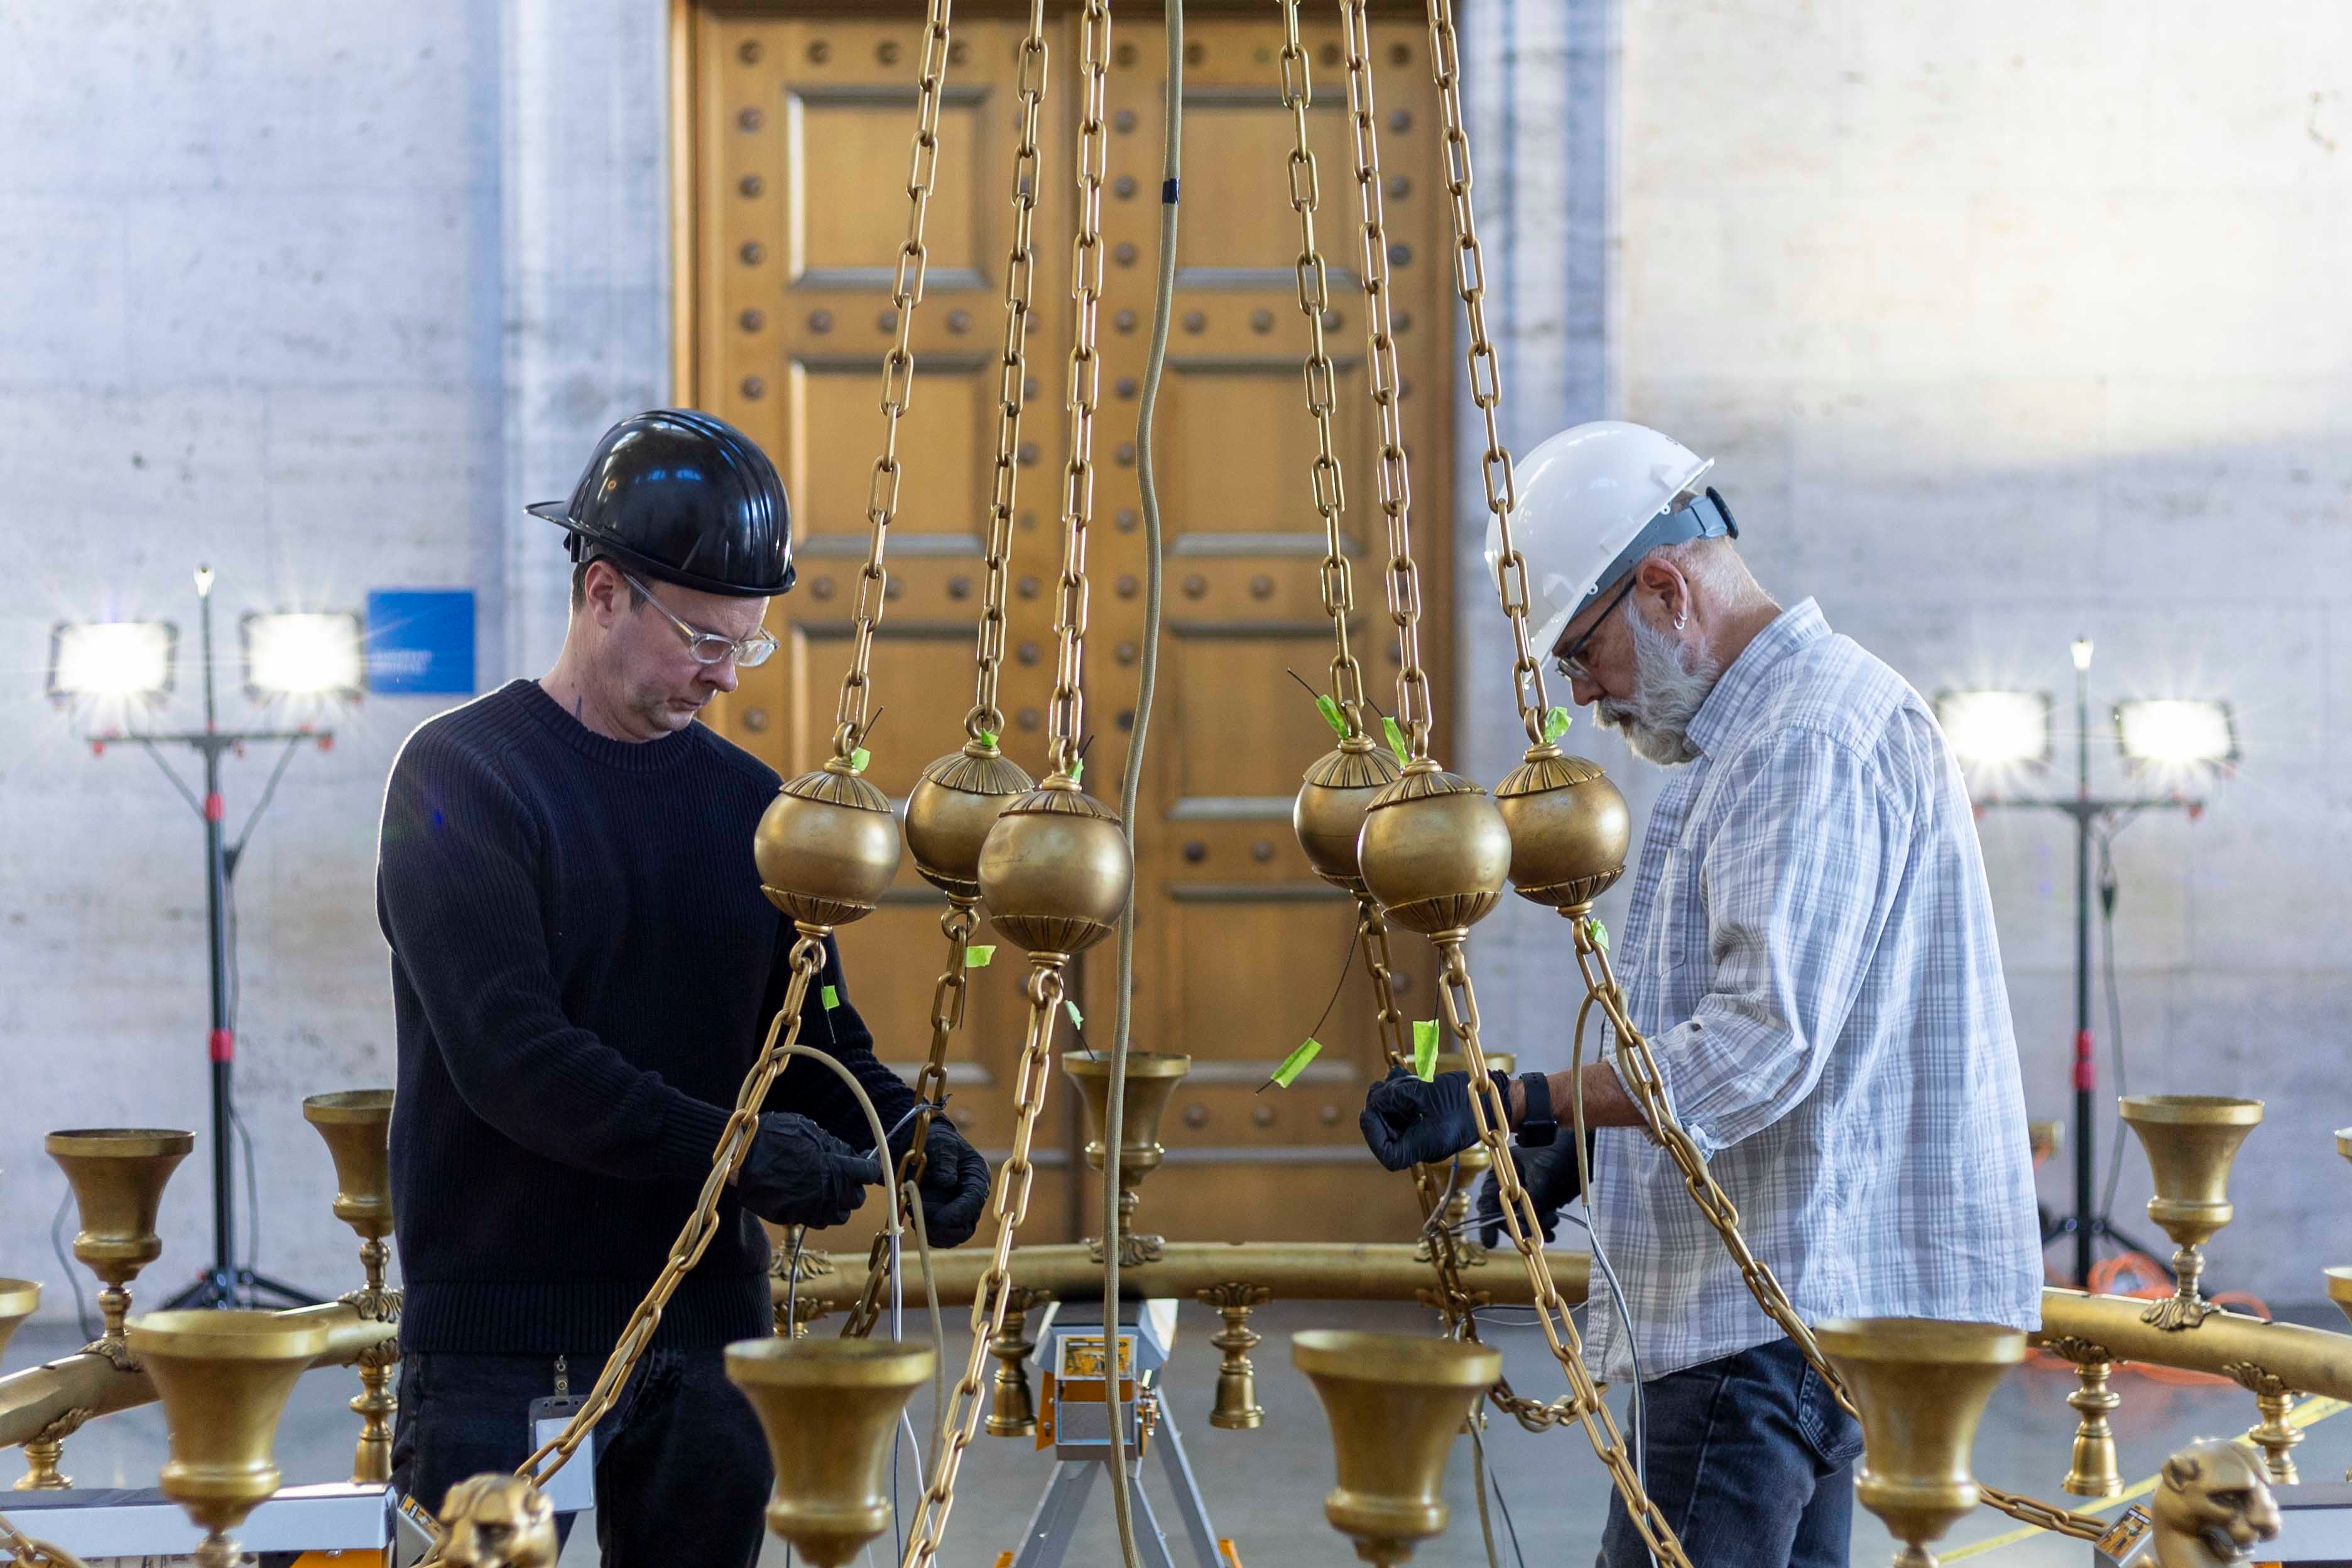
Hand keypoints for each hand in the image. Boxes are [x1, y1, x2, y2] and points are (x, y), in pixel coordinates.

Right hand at [736, 1112, 874, 1228]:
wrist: (738, 1158)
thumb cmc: (772, 1137)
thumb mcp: (807, 1129)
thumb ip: (832, 1144)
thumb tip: (848, 1153)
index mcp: (835, 1168)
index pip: (868, 1172)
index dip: (871, 1167)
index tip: (869, 1164)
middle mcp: (827, 1193)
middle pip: (856, 1198)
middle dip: (854, 1186)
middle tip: (846, 1175)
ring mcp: (810, 1209)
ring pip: (839, 1216)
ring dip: (840, 1203)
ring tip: (830, 1189)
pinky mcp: (793, 1218)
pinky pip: (817, 1221)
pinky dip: (820, 1212)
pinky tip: (812, 1198)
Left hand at [907, 1120, 992, 1248]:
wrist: (923, 1149)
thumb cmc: (937, 1143)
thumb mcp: (941, 1143)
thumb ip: (945, 1159)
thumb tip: (947, 1181)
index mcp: (977, 1177)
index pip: (975, 1200)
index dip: (959, 1212)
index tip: (939, 1218)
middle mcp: (971, 1198)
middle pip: (966, 1226)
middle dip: (942, 1227)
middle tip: (918, 1215)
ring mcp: (958, 1212)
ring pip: (953, 1236)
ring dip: (932, 1231)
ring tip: (914, 1213)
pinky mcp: (944, 1220)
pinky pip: (940, 1238)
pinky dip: (927, 1235)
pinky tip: (914, 1219)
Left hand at [1358, 1067, 1479, 1171]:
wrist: (1497, 1100)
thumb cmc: (1469, 1100)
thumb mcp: (1429, 1091)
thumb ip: (1399, 1094)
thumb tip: (1376, 1097)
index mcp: (1426, 1146)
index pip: (1389, 1155)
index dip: (1373, 1135)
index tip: (1369, 1112)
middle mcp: (1423, 1144)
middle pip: (1389, 1135)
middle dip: (1379, 1110)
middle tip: (1378, 1088)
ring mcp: (1426, 1132)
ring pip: (1396, 1120)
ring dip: (1389, 1099)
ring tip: (1392, 1078)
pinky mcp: (1429, 1121)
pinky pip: (1407, 1112)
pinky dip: (1400, 1095)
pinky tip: (1400, 1076)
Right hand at [1475, 1135, 1589, 1249]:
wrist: (1586, 1149)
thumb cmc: (1559, 1150)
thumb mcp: (1543, 1173)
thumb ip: (1533, 1198)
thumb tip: (1521, 1224)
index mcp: (1506, 1170)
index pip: (1490, 1197)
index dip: (1489, 1219)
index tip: (1491, 1241)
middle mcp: (1514, 1183)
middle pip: (1507, 1213)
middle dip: (1518, 1225)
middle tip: (1528, 1238)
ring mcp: (1530, 1193)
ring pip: (1525, 1219)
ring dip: (1536, 1226)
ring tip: (1552, 1223)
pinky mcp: (1546, 1200)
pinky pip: (1540, 1220)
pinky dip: (1545, 1227)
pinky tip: (1553, 1230)